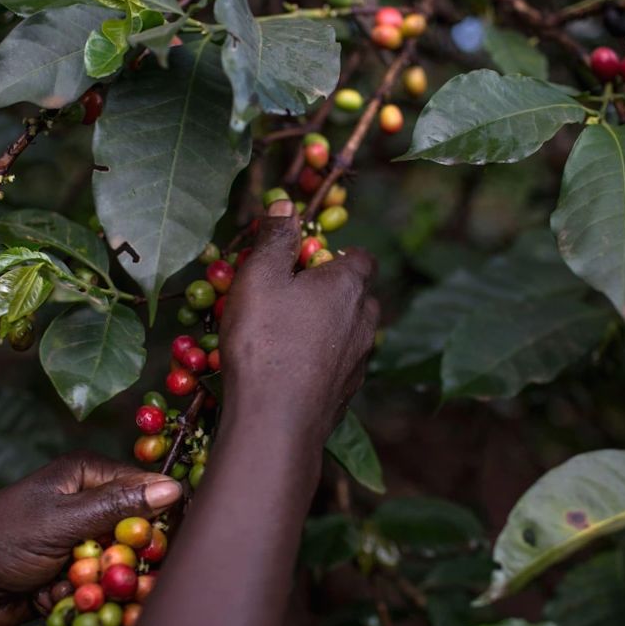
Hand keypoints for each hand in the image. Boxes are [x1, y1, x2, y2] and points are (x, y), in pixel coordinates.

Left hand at [0, 450, 181, 625]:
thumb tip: (173, 487)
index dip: (158, 515)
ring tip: (69, 587)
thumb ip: (118, 506)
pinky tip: (54, 599)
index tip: (162, 541)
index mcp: (85, 476)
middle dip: (126, 559)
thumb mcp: (63, 519)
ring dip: (101, 584)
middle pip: (135, 532)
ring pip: (118, 565)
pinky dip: (82, 600)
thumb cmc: (2, 538)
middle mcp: (86, 505)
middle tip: (109, 572)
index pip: (144, 489)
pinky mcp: (68, 575)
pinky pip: (96, 589)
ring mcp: (78, 542)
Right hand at [221, 200, 379, 445]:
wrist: (275, 420)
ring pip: (351, 333)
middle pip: (359, 296)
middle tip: (294, 295)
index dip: (339, 254)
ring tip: (289, 332)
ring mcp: (358, 362)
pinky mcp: (346, 394)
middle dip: (334, 291)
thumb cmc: (265, 339)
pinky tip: (291, 368)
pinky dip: (321, 360)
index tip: (309, 258)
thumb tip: (287, 205)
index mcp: (348, 286)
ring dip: (329, 327)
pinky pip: (338, 365)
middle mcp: (364, 322)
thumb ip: (275, 239)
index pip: (362, 258)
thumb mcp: (260, 277)